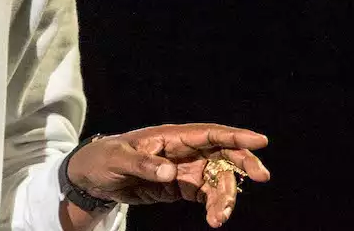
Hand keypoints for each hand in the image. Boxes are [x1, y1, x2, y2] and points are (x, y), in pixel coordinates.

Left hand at [67, 123, 269, 227]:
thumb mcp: (118, 159)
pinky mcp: (180, 187)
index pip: (208, 133)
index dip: (235, 135)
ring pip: (217, 179)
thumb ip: (144, 165)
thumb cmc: (103, 158)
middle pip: (222, 153)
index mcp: (169, 136)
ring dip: (225, 196)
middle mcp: (182, 151)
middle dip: (242, 163)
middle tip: (261, 177)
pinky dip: (214, 206)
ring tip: (220, 217)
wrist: (92, 177)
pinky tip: (214, 219)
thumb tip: (170, 171)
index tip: (260, 141)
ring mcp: (183, 169)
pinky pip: (205, 195)